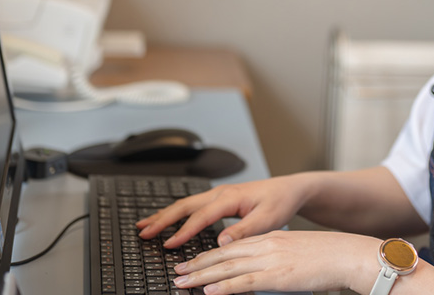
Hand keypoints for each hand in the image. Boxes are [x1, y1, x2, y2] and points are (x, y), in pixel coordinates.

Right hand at [135, 175, 312, 247]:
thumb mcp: (268, 219)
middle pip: (184, 206)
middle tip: (144, 232)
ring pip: (185, 204)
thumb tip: (222, 242)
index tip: (168, 244)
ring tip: (145, 225)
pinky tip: (167, 219)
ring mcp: (219, 195)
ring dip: (164, 214)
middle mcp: (221, 193)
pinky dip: (176, 213)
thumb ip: (245, 231)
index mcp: (230, 197)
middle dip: (162, 219)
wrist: (290, 189)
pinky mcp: (220, 199)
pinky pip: (192, 205)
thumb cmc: (280, 202)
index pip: (201, 216)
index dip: (183, 231)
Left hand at [171, 230, 380, 294]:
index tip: (194, 260)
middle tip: (178, 271)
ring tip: (182, 282)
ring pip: (226, 268)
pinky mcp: (276, 277)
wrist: (349, 254)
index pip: (233, 246)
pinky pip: (243, 283)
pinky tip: (207, 292)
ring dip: (201, 276)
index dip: (210, 254)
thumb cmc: (331, 256)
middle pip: (223, 255)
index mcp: (272, 239)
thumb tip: (267, 271)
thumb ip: (279, 258)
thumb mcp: (299, 252)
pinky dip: (222, 288)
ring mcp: (270, 261)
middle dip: (198, 264)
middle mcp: (266, 246)